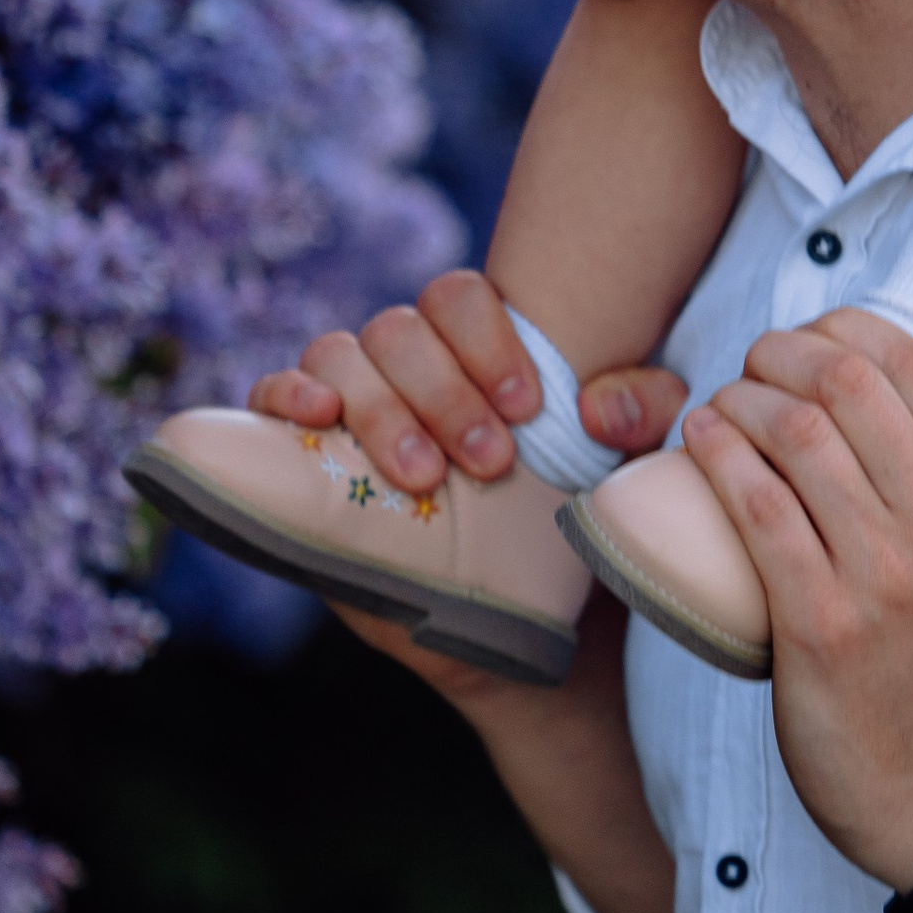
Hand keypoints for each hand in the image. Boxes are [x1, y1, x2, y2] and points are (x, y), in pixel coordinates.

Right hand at [248, 264, 685, 499]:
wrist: (523, 615)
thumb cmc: (566, 513)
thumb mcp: (623, 461)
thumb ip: (641, 413)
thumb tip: (600, 406)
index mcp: (473, 345)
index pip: (460, 297)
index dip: (488, 339)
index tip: (529, 408)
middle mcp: (404, 365)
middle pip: (399, 330)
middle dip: (444, 393)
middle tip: (490, 463)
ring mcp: (348, 405)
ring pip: (339, 355)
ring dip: (382, 410)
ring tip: (423, 478)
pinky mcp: (301, 455)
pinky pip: (271, 394)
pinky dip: (286, 392)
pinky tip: (319, 417)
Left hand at [682, 314, 912, 890]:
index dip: (847, 326)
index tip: (809, 337)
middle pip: (850, 384)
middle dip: (784, 351)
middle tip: (752, 362)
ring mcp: (886, 577)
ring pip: (799, 435)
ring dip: (743, 397)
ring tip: (721, 402)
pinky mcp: (821, 625)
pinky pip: (758, 507)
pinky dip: (720, 454)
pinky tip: (701, 437)